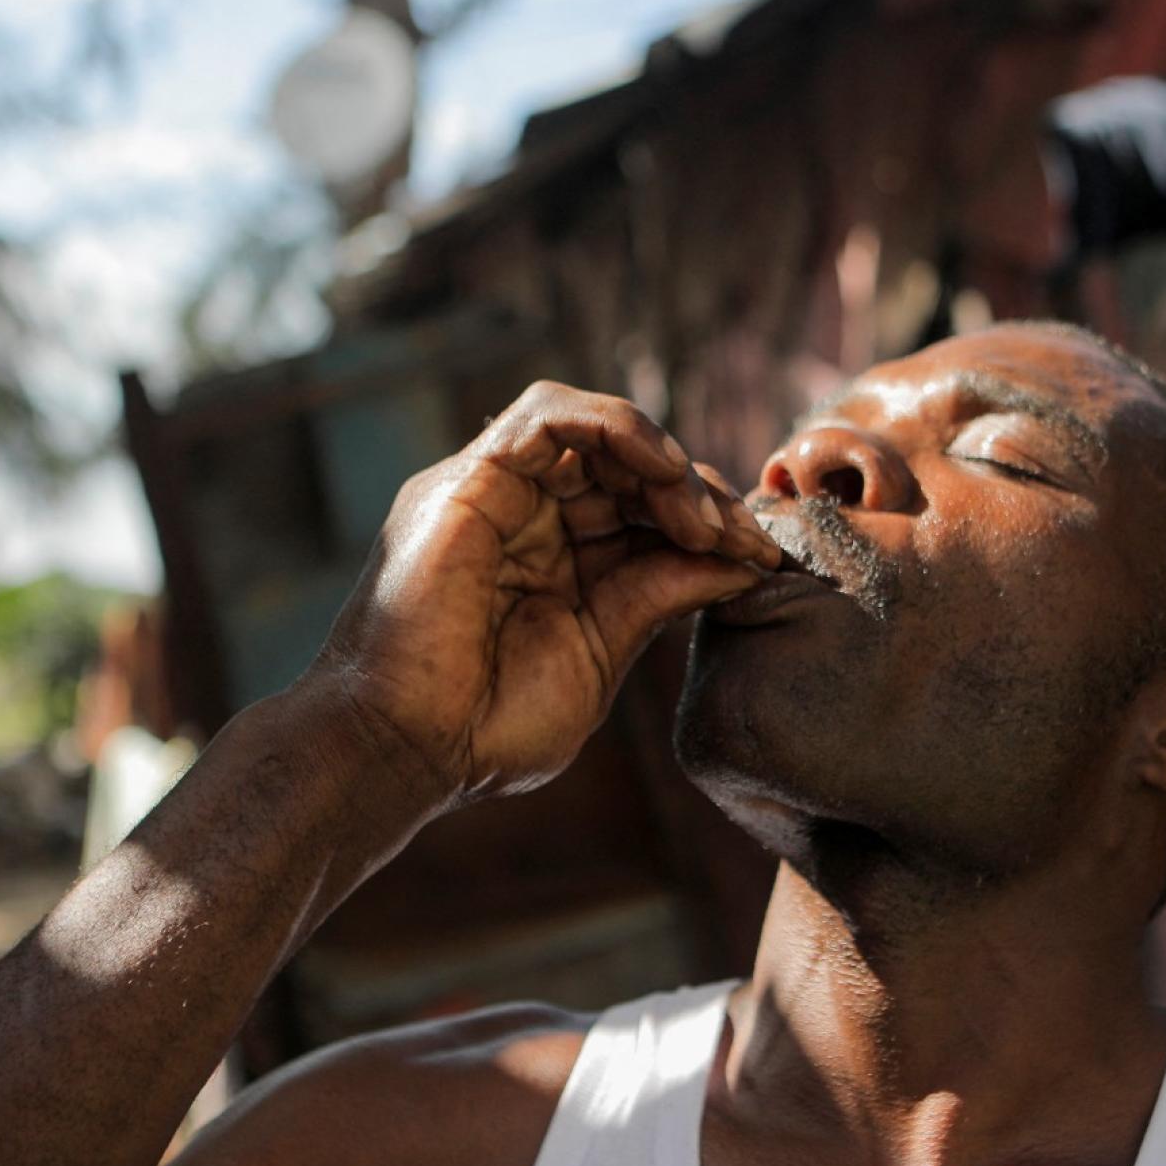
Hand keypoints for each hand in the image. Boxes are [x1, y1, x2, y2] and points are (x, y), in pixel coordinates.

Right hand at [297, 381, 779, 806]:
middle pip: (628, 465)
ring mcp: (496, 492)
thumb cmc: (486, 727)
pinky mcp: (470, 478)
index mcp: (556, 561)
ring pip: (595, 428)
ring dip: (664, 462)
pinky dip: (617, 428)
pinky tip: (665, 474)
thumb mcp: (600, 651)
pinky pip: (548, 415)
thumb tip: (742, 560)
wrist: (402, 749)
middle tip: (746, 540)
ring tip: (703, 519)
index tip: (763, 559)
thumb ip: (660, 596)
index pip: (644, 509)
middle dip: (699, 495)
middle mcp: (526, 515)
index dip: (709, 523)